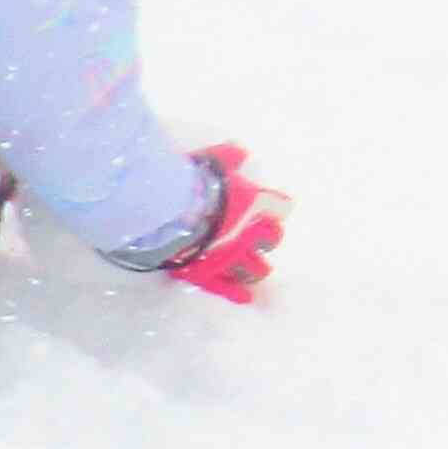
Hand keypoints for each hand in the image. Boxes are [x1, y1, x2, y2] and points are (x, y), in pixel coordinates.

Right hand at [163, 143, 288, 302]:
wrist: (167, 211)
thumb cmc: (191, 182)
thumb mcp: (212, 162)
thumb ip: (229, 156)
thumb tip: (240, 151)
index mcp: (253, 204)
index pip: (280, 205)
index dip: (277, 205)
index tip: (274, 204)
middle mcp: (248, 233)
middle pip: (271, 239)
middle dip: (266, 238)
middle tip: (257, 236)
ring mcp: (231, 256)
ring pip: (256, 269)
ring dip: (254, 267)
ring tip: (250, 267)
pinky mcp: (211, 274)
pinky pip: (228, 288)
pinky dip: (237, 293)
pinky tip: (245, 297)